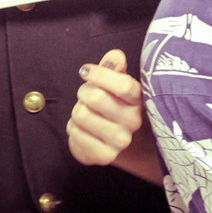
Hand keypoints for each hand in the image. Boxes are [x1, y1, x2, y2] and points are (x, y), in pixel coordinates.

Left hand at [67, 49, 161, 183]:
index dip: (100, 74)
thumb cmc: (111, 104)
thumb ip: (114, 64)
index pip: (123, 85)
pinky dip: (73, 128)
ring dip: (77, 111)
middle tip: (85, 95)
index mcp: (139, 99)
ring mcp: (121, 141)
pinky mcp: (104, 156)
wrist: (111, 140)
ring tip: (85, 113)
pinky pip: (75, 134)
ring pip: (82, 115)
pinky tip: (82, 129)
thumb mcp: (114, 81)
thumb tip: (115, 57)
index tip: (86, 71)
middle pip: (97, 98)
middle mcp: (134, 121)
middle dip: (83, 92)